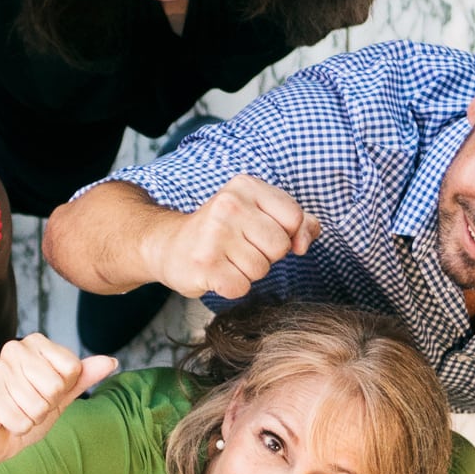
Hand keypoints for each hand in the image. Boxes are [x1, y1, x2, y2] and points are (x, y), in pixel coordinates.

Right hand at [0, 335, 117, 466]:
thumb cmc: (27, 412)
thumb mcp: (61, 396)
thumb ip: (83, 378)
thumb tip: (111, 361)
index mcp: (36, 343)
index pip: (72, 369)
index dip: (63, 390)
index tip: (45, 392)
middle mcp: (14, 349)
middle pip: (55, 387)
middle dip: (47, 406)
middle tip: (30, 405)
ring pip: (38, 406)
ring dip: (31, 418)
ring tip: (16, 412)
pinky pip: (21, 420)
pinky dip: (17, 427)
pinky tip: (4, 420)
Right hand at [149, 176, 320, 300]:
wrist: (168, 246)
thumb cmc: (221, 231)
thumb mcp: (258, 213)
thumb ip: (296, 221)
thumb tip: (305, 241)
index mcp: (246, 186)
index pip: (294, 217)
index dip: (286, 234)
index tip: (261, 232)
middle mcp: (229, 205)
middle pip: (280, 247)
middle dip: (266, 255)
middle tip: (239, 247)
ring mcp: (214, 234)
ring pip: (262, 270)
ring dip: (248, 272)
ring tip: (226, 259)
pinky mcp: (204, 264)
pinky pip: (242, 287)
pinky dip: (232, 287)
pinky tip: (216, 273)